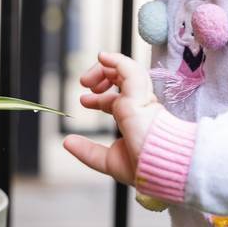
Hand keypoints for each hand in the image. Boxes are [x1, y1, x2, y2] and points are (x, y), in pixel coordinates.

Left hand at [62, 52, 161, 186]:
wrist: (159, 170)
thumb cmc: (144, 168)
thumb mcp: (109, 161)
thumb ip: (88, 151)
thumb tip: (68, 142)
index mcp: (137, 119)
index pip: (117, 100)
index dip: (99, 98)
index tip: (83, 100)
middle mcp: (141, 106)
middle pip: (123, 80)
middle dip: (102, 77)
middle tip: (84, 82)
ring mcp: (142, 100)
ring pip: (127, 71)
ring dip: (106, 67)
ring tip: (87, 76)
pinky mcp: (140, 96)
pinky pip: (130, 69)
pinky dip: (116, 60)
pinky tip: (103, 57)